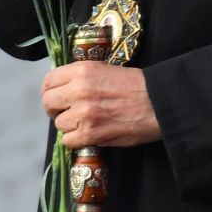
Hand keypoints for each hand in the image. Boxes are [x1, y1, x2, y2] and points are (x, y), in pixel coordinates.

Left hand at [42, 61, 158, 147]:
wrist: (162, 103)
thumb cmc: (139, 86)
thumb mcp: (107, 70)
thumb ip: (83, 78)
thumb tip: (64, 90)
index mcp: (82, 71)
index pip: (49, 81)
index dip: (52, 91)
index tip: (58, 97)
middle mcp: (78, 90)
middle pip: (49, 103)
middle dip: (57, 109)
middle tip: (69, 112)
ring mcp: (83, 113)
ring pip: (59, 124)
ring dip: (71, 126)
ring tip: (88, 123)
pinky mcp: (90, 133)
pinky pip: (68, 140)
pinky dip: (77, 140)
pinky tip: (91, 134)